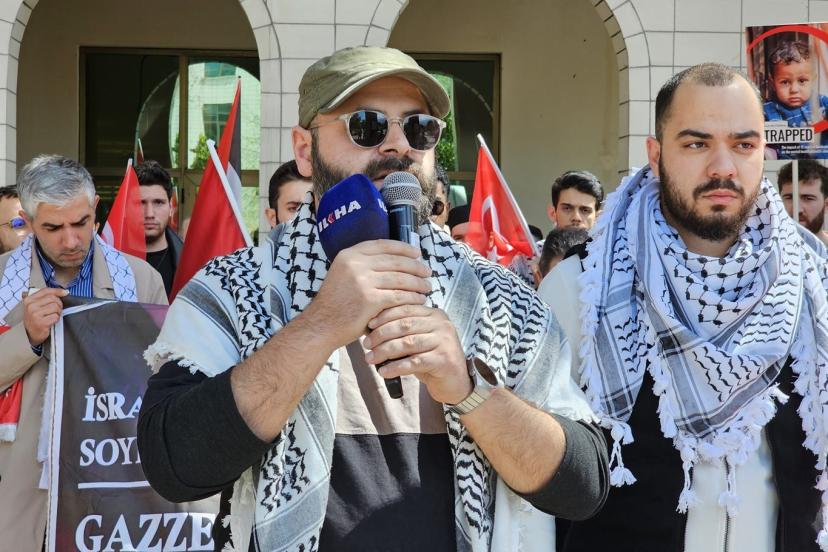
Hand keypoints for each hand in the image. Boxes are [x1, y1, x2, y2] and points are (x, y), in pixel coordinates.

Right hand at [22, 288, 67, 345]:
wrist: (31, 333)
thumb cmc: (36, 318)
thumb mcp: (37, 306)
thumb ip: (46, 297)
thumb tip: (64, 292)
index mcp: (29, 300)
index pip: (45, 291)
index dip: (57, 291)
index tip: (65, 293)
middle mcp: (30, 306)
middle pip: (53, 299)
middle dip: (59, 304)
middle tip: (57, 310)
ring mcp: (35, 315)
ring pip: (55, 307)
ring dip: (58, 312)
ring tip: (53, 316)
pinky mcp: (41, 323)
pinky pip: (55, 316)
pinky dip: (56, 319)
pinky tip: (51, 321)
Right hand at [305, 240, 431, 349]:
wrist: (321, 325)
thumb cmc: (335, 303)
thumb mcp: (342, 274)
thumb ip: (363, 265)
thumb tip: (394, 260)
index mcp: (349, 254)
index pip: (383, 245)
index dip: (403, 248)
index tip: (416, 253)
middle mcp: (355, 264)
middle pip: (395, 261)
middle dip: (415, 267)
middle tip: (427, 272)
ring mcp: (362, 281)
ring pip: (400, 279)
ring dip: (417, 283)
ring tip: (426, 287)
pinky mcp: (370, 300)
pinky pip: (398, 296)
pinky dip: (412, 298)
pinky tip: (419, 300)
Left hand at [363, 305, 471, 404]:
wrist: (455, 382)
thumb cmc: (431, 359)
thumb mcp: (418, 340)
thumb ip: (403, 331)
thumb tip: (371, 328)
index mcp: (434, 314)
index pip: (405, 309)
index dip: (385, 316)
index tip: (368, 325)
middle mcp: (442, 324)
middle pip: (405, 325)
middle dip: (381, 334)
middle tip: (366, 344)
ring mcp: (444, 341)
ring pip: (408, 343)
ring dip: (385, 351)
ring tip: (370, 359)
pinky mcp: (444, 360)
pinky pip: (415, 362)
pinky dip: (396, 367)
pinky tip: (384, 371)